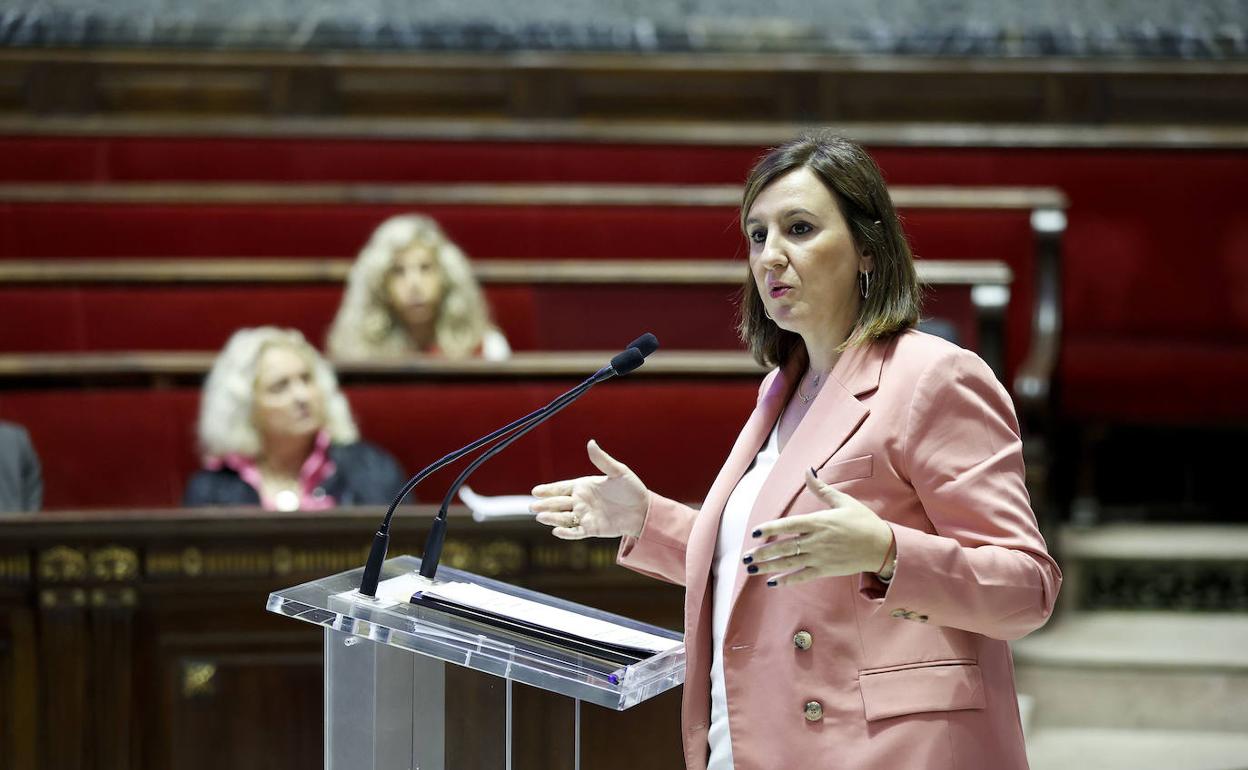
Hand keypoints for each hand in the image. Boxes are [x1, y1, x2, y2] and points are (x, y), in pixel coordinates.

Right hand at [530, 440, 649, 539]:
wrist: (644, 510)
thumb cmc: (632, 489)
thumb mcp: (618, 472)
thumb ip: (602, 460)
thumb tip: (591, 443)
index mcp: (583, 486)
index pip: (561, 488)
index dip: (548, 490)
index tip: (535, 491)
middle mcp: (581, 501)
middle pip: (558, 503)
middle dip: (545, 505)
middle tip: (533, 506)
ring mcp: (585, 516)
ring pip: (563, 518)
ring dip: (552, 518)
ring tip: (540, 517)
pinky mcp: (592, 529)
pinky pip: (576, 531)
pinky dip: (566, 532)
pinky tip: (556, 531)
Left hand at [742, 468, 893, 586]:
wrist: (882, 546)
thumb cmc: (863, 521)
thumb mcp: (843, 501)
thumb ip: (821, 488)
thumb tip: (808, 469)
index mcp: (819, 521)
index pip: (789, 525)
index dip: (771, 528)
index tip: (756, 532)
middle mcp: (816, 540)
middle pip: (784, 546)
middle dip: (763, 552)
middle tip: (746, 557)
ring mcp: (820, 557)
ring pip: (789, 562)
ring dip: (768, 566)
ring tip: (751, 569)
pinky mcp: (825, 570)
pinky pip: (802, 576)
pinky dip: (786, 580)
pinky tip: (772, 582)